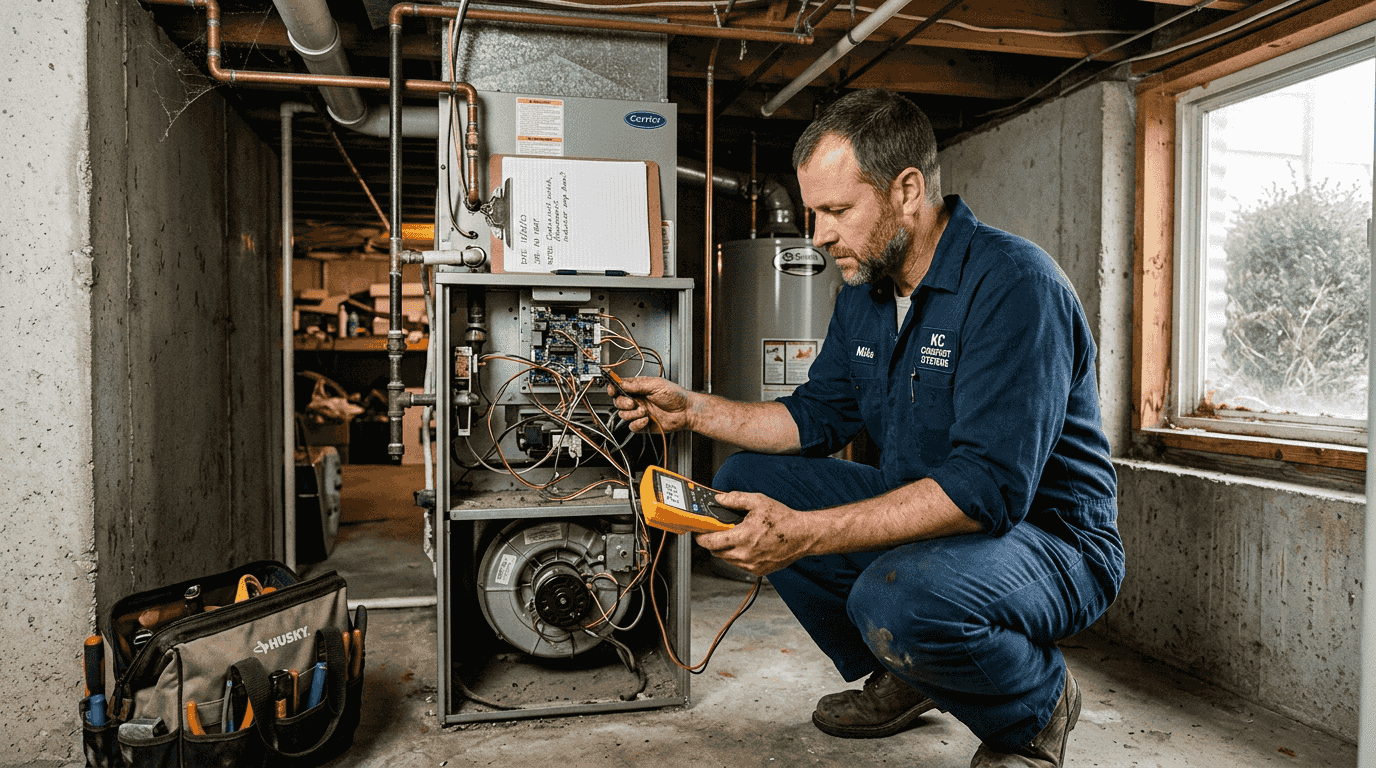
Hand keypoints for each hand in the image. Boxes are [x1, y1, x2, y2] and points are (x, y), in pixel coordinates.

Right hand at [607, 376, 691, 433]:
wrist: (685, 411)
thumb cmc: (675, 396)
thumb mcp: (656, 385)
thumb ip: (637, 384)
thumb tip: (622, 382)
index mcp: (639, 388)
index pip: (620, 387)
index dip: (613, 388)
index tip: (612, 389)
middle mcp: (637, 400)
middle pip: (618, 401)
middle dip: (623, 402)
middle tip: (633, 402)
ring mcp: (639, 413)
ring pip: (623, 414)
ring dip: (633, 413)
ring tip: (645, 411)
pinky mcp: (643, 424)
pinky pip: (632, 426)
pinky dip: (637, 423)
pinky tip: (646, 419)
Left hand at [695, 492, 813, 575]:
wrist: (802, 536)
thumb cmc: (783, 520)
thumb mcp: (758, 502)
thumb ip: (736, 499)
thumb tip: (720, 499)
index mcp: (742, 537)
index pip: (711, 542)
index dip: (701, 537)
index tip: (699, 532)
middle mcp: (745, 554)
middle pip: (716, 552)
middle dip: (713, 542)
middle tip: (717, 531)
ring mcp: (751, 565)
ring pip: (727, 559)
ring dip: (725, 549)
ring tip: (734, 537)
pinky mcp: (758, 571)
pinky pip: (739, 565)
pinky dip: (737, 556)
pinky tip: (746, 545)